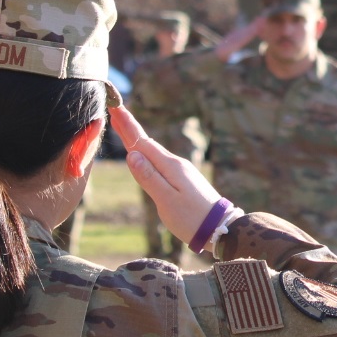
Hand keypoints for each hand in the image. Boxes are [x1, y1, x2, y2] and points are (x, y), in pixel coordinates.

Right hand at [109, 105, 220, 245]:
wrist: (221, 229)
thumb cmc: (192, 218)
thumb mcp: (167, 200)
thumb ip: (149, 177)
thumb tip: (131, 155)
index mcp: (170, 166)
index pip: (142, 142)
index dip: (127, 126)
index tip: (115, 107)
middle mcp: (175, 164)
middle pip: (146, 143)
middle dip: (129, 128)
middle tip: (115, 110)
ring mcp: (181, 171)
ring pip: (153, 152)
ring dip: (137, 139)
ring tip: (123, 128)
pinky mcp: (183, 179)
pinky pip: (159, 161)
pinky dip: (146, 153)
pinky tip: (142, 153)